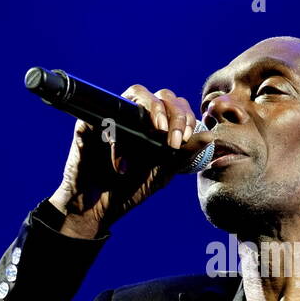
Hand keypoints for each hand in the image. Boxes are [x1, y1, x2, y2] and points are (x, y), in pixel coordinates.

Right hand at [49, 84, 206, 237]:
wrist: (98, 208)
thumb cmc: (130, 189)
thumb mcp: (162, 172)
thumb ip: (184, 154)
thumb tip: (210, 136)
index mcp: (156, 126)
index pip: (177, 107)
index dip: (186, 117)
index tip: (185, 139)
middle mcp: (136, 116)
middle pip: (162, 95)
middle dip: (175, 114)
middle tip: (173, 140)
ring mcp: (114, 116)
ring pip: (138, 92)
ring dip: (154, 109)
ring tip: (159, 134)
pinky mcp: (89, 124)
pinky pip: (107, 115)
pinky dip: (119, 138)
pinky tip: (123, 163)